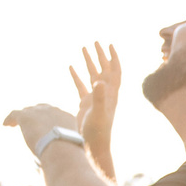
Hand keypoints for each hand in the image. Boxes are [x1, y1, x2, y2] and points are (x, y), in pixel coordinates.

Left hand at [4, 101, 81, 168]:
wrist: (62, 150)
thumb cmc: (67, 157)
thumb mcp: (68, 152)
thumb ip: (61, 152)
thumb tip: (54, 166)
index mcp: (66, 117)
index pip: (55, 114)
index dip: (47, 119)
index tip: (43, 125)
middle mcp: (53, 111)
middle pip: (41, 109)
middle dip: (35, 115)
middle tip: (29, 123)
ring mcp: (39, 112)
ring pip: (27, 111)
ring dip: (22, 117)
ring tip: (14, 125)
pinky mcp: (26, 116)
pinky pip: (14, 114)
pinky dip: (10, 119)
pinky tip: (5, 124)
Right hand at [71, 41, 119, 164]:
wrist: (93, 144)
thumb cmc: (98, 130)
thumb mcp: (98, 112)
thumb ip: (99, 97)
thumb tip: (98, 81)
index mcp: (110, 93)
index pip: (115, 71)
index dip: (114, 58)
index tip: (110, 45)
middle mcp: (104, 93)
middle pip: (104, 69)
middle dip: (100, 55)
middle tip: (95, 42)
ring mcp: (95, 97)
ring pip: (92, 75)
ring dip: (89, 62)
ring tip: (83, 47)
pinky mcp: (85, 103)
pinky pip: (81, 85)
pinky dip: (76, 75)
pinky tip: (71, 66)